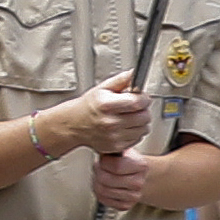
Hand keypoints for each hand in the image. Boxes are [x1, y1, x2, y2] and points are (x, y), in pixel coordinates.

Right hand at [26, 69, 149, 161]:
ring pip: (144, 129)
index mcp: (106, 105)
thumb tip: (134, 74)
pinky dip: (135, 132)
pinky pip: (137, 138)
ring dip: (141, 122)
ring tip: (130, 116)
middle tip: (135, 107)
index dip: (144, 98)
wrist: (74, 124)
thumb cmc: (89, 106)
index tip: (143, 97)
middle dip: (143, 110)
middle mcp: (110, 122)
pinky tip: (125, 126)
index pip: (137, 102)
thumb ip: (120, 80)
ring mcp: (113, 136)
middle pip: (144, 117)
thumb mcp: (102, 88)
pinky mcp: (116, 146)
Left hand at [86, 143, 169, 210]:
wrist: (138, 175)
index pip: (116, 166)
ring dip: (97, 182)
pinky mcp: (126, 205)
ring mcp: (134, 196)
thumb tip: (101, 145)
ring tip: (101, 175)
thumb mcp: (123, 149)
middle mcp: (139, 183)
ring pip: (103, 190)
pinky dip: (100, 192)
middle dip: (98, 171)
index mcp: (141, 166)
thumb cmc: (127, 161)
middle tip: (99, 167)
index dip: (104, 162)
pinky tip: (104, 185)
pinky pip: (105, 200)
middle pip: (106, 180)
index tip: (103, 159)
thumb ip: (113, 148)